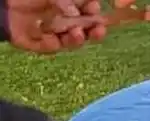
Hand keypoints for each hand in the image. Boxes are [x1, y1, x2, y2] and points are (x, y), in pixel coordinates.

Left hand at [6, 0, 135, 52]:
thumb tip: (78, 12)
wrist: (2, 8)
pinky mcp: (45, 45)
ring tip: (78, 33)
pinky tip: (59, 37)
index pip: (90, 12)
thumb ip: (65, 1)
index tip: (97, 11)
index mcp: (70, 8)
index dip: (96, 14)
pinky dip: (59, 42)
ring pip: (75, 41)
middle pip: (88, 30)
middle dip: (96, 31)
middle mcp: (66, 22)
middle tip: (100, 30)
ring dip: (80, 38)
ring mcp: (57, 34)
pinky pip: (55, 46)